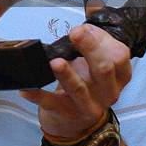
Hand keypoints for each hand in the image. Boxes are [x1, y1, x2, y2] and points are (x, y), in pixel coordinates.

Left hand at [21, 20, 131, 138]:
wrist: (74, 117)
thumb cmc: (86, 80)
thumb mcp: (93, 60)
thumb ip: (92, 41)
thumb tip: (80, 31)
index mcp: (118, 76)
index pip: (119, 56)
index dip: (102, 40)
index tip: (83, 29)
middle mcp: (108, 92)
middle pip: (104, 70)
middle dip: (90, 49)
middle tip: (74, 34)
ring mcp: (88, 106)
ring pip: (79, 90)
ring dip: (67, 75)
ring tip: (55, 62)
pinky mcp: (67, 114)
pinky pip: (51, 104)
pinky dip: (38, 95)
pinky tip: (26, 88)